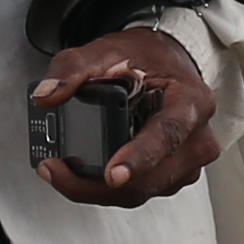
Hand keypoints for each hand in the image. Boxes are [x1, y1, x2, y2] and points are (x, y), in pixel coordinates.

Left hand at [32, 25, 218, 208]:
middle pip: (150, 177)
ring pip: (141, 192)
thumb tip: (46, 95)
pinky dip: (107, 190)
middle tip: (55, 170)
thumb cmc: (146, 59)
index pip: (168, 134)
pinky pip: (139, 192)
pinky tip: (82, 175)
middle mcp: (197, 137)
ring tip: (60, 170)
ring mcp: (188, 161)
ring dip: (97, 190)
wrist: (166, 63)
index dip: (139, 157)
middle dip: (97, 183)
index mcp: (190, 101)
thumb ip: (72, 69)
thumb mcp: (106, 51)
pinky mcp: (173, 175)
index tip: (113, 174)